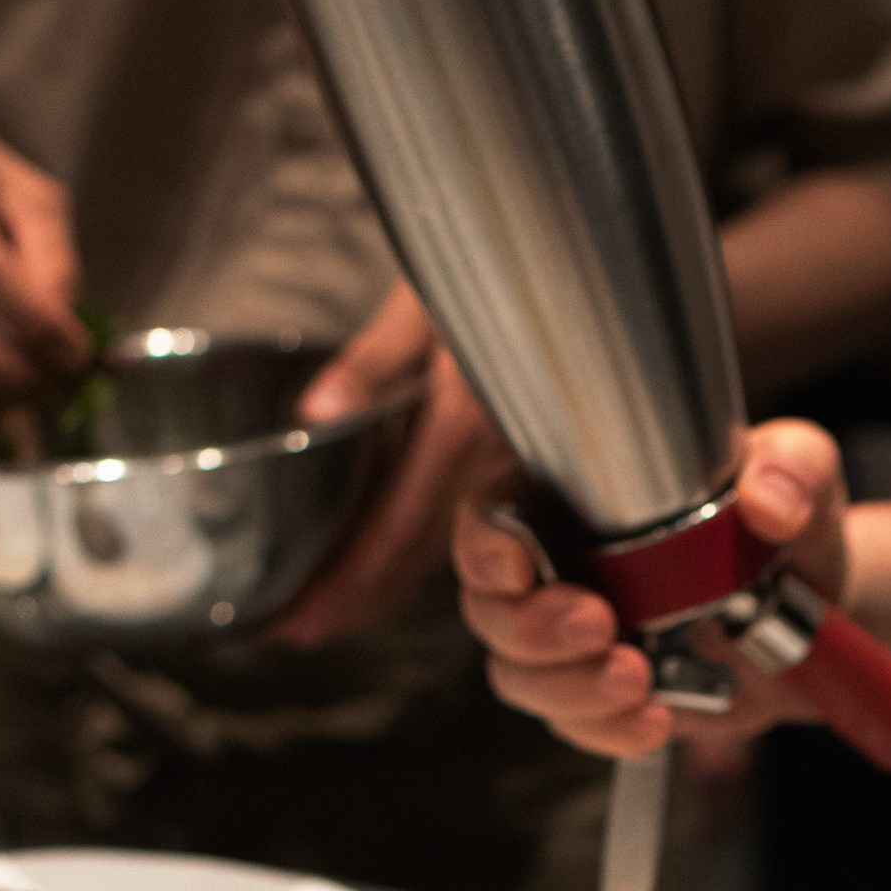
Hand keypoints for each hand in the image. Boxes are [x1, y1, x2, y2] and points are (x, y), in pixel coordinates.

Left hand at [273, 282, 508, 645]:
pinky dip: (424, 548)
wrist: (590, 264)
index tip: (301, 619)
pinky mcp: (533, 467)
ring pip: (445, 547)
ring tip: (336, 607)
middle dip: (357, 597)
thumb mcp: (427, 297)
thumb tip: (319, 410)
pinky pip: (474, 523)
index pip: (394, 530)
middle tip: (300, 628)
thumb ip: (374, 359)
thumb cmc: (505, 262)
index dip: (347, 583)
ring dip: (387, 583)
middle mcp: (499, 463)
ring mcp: (523, 471)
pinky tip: (397, 560)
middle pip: (416, 555)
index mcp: (465, 425)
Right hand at [453, 419, 850, 760]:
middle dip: (531, 630)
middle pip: (491, 608)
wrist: (818, 612)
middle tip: (599, 627)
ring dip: (571, 688)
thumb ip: (791, 467)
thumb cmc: (788, 523)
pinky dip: (611, 730)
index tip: (518, 569)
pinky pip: (576, 725)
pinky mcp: (603, 697)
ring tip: (639, 679)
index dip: (486, 546)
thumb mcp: (801, 468)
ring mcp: (576, 641)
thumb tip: (768, 503)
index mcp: (576, 496)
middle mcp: (561, 568)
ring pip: (521, 676)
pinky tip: (658, 717)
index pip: (493, 513)